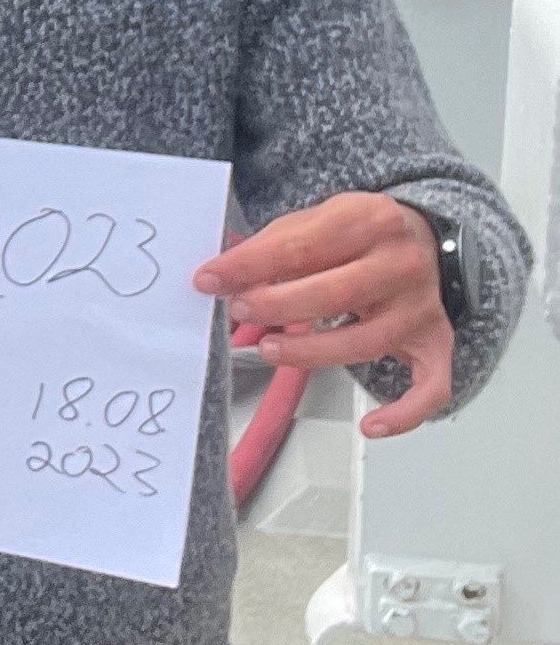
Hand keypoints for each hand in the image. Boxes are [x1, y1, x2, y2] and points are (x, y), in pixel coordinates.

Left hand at [194, 194, 451, 441]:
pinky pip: (431, 387)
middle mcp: (402, 264)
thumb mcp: (318, 219)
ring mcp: (421, 307)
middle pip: (336, 293)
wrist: (425, 238)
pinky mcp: (434, 343)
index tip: (210, 279)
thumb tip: (227, 278)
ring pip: (366, 342)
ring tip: (269, 350)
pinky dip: (404, 413)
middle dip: (278, 305)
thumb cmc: (359, 234)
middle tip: (240, 310)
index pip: (302, 246)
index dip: (250, 266)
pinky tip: (371, 425)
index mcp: (370, 220)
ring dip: (312, 352)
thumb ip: (276, 246)